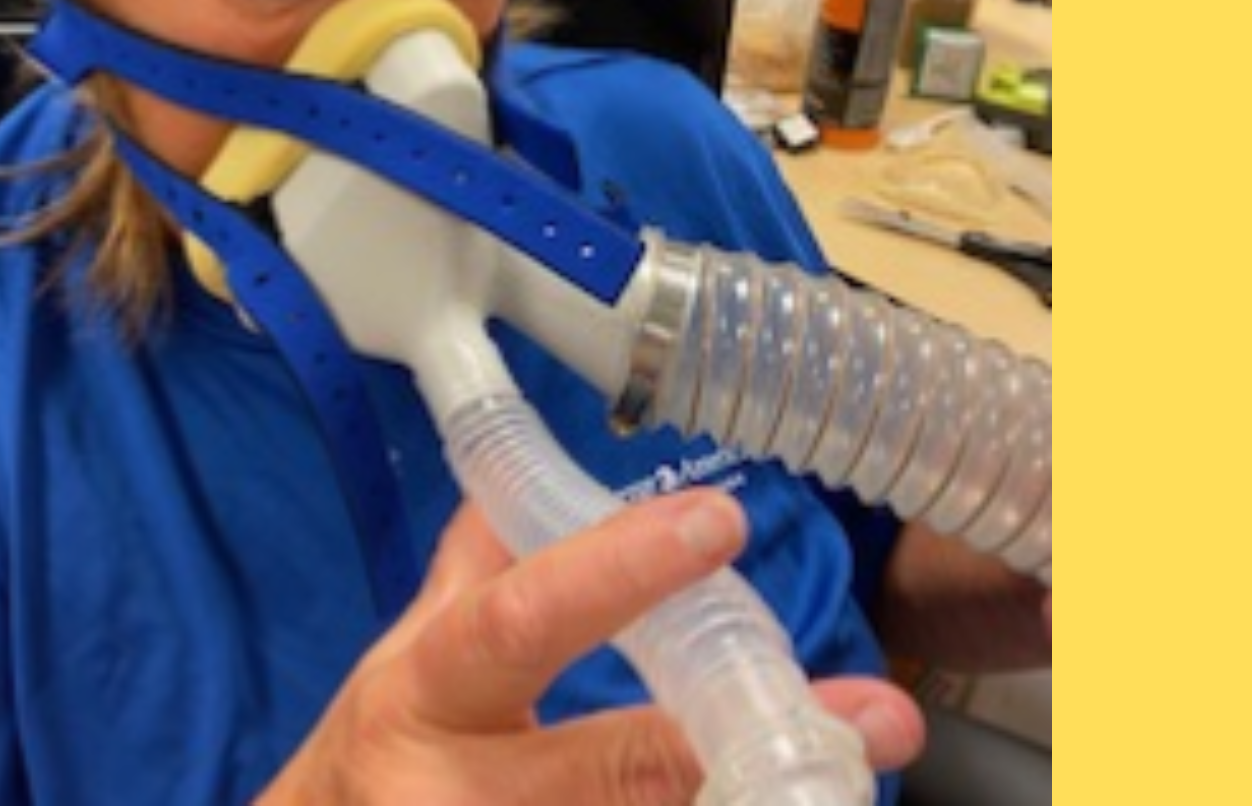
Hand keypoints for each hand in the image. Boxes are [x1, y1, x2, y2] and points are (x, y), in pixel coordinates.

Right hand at [260, 491, 923, 804]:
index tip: (719, 520)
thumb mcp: (410, 658)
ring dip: (746, 805)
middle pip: (610, 771)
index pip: (519, 620)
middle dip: (737, 742)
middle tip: (871, 717)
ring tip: (851, 777)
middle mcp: (454, 793)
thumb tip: (524, 478)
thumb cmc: (380, 753)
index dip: (615, 571)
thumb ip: (474, 574)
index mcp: (424, 693)